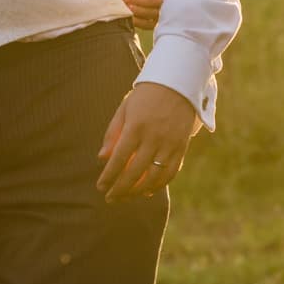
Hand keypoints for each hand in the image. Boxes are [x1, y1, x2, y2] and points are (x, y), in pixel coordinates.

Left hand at [96, 81, 198, 201]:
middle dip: (121, 189)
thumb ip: (113, 133)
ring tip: (126, 197)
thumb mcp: (124, 108)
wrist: (178, 84)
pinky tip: (148, 192)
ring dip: (138, 191)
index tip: (101, 187)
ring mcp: (170, 143)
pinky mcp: (182, 147)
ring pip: (154, 176)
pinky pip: (171, 172)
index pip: (119, 158)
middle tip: (110, 198)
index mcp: (136, 126)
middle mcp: (154, 137)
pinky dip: (159, 185)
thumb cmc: (145, 96)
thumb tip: (102, 158)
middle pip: (135, 172)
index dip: (109, 176)